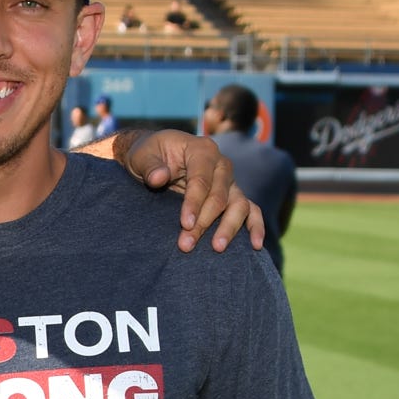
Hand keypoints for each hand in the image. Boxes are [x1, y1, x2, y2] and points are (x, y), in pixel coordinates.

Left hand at [120, 130, 263, 253]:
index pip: (201, 180)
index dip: (194, 203)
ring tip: (216, 248)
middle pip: (219, 196)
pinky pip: (251, 210)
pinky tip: (255, 245)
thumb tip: (159, 177)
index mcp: (202, 149)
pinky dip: (255, 226)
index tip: (184, 224)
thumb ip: (150, 167)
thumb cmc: (148, 155)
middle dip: (204, 223)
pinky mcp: (233, 195)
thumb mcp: (142, 156)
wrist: (156, 158)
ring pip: (239, 205)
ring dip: (229, 228)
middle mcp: (221, 164)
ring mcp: (230, 181)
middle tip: (186, 245)